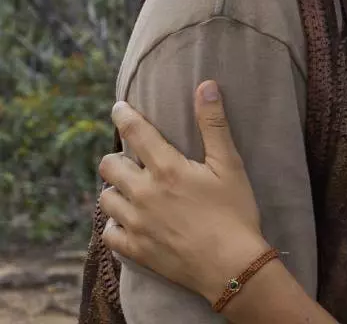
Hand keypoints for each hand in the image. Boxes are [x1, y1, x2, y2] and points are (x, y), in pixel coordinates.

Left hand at [99, 81, 270, 305]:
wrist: (232, 266)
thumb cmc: (235, 212)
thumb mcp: (230, 165)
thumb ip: (214, 125)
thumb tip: (206, 85)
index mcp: (167, 169)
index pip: (135, 133)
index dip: (123, 116)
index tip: (118, 108)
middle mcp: (143, 194)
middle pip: (109, 166)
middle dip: (117, 158)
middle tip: (132, 160)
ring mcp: (136, 224)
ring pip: (105, 198)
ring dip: (116, 190)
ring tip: (133, 190)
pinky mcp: (135, 249)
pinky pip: (109, 233)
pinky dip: (116, 224)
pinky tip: (130, 221)